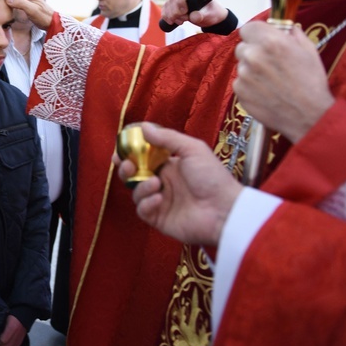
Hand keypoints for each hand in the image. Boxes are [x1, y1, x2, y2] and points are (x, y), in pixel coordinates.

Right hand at [114, 123, 242, 245]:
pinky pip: (142, 210)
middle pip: (133, 175)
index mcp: (169, 165)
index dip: (130, 153)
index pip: (143, 157)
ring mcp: (160, 201)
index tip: (121, 149)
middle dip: (126, 169)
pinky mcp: (159, 218)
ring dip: (140, 186)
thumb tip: (144, 127)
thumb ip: (167, 138)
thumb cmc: (213, 177)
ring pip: (135, 192)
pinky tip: (159, 199)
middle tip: (127, 165)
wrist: (225, 210)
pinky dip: (146, 203)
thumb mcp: (192, 150)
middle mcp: (163, 182)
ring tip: (156, 183)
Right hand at [160, 0, 228, 27]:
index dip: (181, 0)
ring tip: (181, 22)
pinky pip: (165, 9)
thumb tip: (193, 16)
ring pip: (168, 4)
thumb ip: (202, 15)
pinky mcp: (173, 5)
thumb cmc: (211, 12)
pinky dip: (166, 16)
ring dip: (171, 15)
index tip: (184, 12)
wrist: (208, 16)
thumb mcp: (209, 15)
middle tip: (184, 20)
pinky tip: (171, 21)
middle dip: (176, 12)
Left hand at [234, 22, 334, 142]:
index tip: (262, 39)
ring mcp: (243, 74)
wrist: (308, 115)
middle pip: (242, 46)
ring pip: (241, 65)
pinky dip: (249, 85)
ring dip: (251, 69)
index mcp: (271, 41)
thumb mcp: (309, 51)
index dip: (256, 34)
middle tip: (269, 62)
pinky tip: (265, 91)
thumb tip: (285, 28)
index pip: (248, 28)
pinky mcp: (239, 91)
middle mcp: (253, 55)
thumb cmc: (311, 83)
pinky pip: (239, 82)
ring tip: (270, 80)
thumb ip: (293, 34)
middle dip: (253, 51)